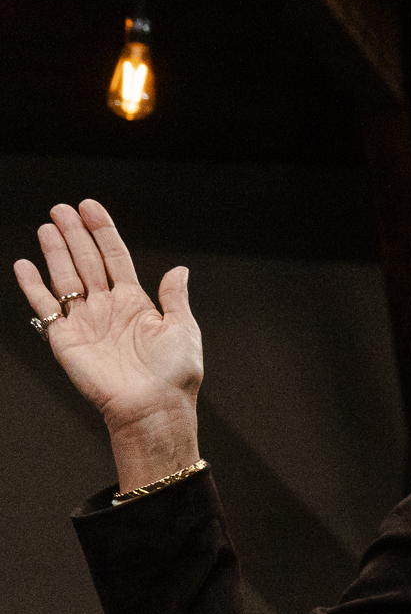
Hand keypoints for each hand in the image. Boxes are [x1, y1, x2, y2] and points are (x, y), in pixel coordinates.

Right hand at [14, 201, 203, 487]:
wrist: (153, 407)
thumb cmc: (174, 375)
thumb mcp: (183, 329)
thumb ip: (175, 297)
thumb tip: (179, 268)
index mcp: (136, 302)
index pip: (115, 257)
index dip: (103, 231)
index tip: (89, 207)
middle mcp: (107, 307)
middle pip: (87, 261)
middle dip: (74, 234)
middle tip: (61, 208)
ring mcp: (85, 321)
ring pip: (66, 277)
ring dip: (55, 252)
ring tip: (47, 226)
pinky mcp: (65, 338)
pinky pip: (45, 307)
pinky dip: (33, 286)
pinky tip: (24, 265)